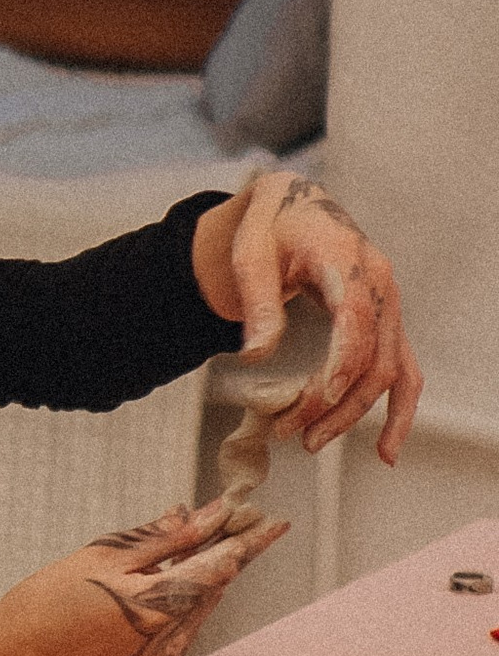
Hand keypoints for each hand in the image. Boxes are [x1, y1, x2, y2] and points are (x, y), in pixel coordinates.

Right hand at [0, 497, 288, 655]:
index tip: (276, 522)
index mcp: (155, 606)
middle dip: (214, 560)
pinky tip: (124, 622)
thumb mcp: (102, 556)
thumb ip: (162, 539)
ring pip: (193, 619)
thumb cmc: (48, 599)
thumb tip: (207, 514)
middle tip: (219, 529)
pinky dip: (164, 626)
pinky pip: (175, 646)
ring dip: (186, 593)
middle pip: (210, 592)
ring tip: (141, 583)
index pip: (219, 566)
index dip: (249, 540)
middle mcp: (169, 647)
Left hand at [193, 170, 421, 461]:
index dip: (341, 363)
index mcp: (349, 260)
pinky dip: (399, 410)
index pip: (357, 319)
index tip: (317, 400)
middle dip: (334, 403)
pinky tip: (387, 450)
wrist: (294, 204)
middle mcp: (381, 285)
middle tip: (288, 432)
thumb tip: (254, 355)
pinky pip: (404, 371)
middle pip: (373, 358)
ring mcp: (389, 306)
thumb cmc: (271, 225)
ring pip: (389, 372)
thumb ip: (258, 302)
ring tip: (313, 443)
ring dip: (356, 414)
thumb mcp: (251, 253)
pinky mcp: (386, 323)